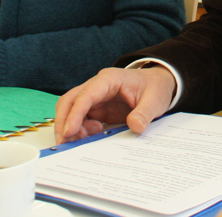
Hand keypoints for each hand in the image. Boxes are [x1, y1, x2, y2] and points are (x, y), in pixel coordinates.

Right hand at [53, 66, 175, 143]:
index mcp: (109, 79)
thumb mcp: (155, 100)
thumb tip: (135, 127)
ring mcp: (95, 98)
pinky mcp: (97, 109)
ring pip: (71, 109)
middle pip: (70, 101)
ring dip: (70, 126)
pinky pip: (81, 118)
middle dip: (63, 121)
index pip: (85, 95)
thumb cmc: (154, 88)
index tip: (69, 132)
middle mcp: (97, 86)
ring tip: (82, 140)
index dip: (75, 114)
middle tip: (64, 142)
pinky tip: (90, 137)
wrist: (157, 85)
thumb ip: (145, 113)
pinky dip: (79, 129)